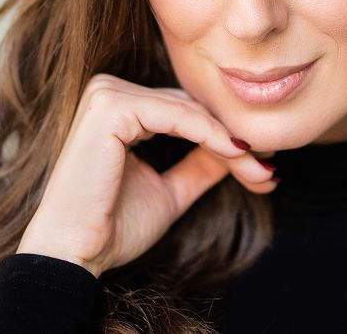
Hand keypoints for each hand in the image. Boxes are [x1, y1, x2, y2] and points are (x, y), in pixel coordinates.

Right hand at [16, 73, 276, 277]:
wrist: (76, 255)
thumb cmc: (113, 226)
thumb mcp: (172, 188)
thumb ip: (202, 164)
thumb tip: (245, 149)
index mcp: (120, 107)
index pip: (188, 111)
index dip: (228, 137)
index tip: (267, 164)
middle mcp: (110, 91)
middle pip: (193, 109)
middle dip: (235, 142)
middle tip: (270, 168)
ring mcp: (107, 94)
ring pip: (191, 112)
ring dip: (229, 141)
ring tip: (260, 169)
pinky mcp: (110, 107)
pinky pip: (178, 116)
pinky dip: (211, 135)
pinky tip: (237, 153)